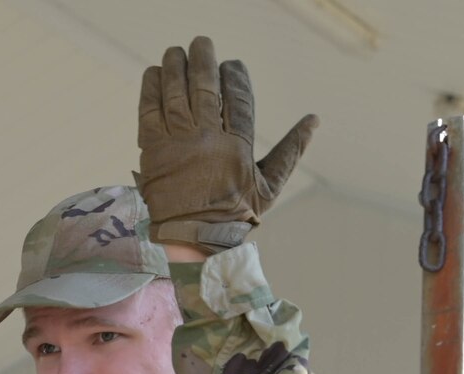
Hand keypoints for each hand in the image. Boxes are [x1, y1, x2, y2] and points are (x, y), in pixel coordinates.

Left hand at [136, 35, 317, 248]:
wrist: (194, 240)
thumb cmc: (234, 215)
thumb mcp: (270, 185)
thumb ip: (290, 150)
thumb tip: (315, 119)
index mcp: (238, 146)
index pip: (238, 98)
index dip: (234, 76)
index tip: (231, 63)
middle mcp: (207, 140)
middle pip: (204, 89)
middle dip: (202, 61)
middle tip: (200, 43)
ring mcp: (178, 144)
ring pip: (175, 95)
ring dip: (173, 69)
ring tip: (174, 52)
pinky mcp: (153, 152)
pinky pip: (149, 113)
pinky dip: (150, 90)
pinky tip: (152, 73)